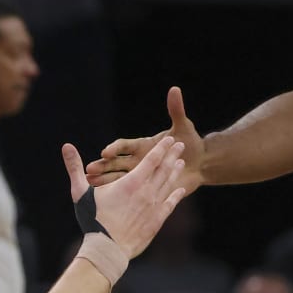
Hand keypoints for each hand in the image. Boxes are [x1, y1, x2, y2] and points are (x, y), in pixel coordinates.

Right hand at [63, 134, 188, 257]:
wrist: (107, 250)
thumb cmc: (93, 220)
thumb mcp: (81, 192)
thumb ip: (75, 168)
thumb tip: (66, 146)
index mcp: (132, 182)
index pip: (152, 160)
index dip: (162, 148)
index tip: (170, 138)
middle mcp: (147, 192)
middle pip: (164, 169)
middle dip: (173, 155)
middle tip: (182, 145)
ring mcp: (154, 207)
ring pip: (168, 185)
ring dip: (175, 172)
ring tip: (181, 163)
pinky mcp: (156, 221)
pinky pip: (169, 205)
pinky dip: (175, 196)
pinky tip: (181, 191)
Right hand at [85, 86, 203, 193]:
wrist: (202, 164)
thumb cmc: (191, 144)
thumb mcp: (183, 127)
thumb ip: (176, 109)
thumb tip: (175, 89)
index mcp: (143, 146)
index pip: (124, 145)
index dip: (115, 148)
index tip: (106, 152)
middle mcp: (140, 162)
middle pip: (117, 164)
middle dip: (103, 166)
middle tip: (89, 170)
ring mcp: (145, 179)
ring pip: (121, 180)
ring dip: (107, 182)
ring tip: (93, 185)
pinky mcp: (151, 192)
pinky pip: (136, 195)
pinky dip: (124, 197)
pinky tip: (110, 203)